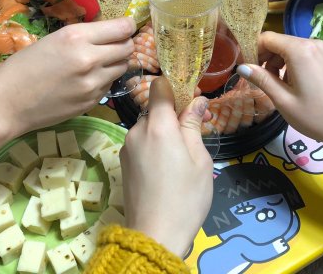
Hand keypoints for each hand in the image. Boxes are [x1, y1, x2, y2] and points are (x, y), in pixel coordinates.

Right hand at [0, 17, 135, 137]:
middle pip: (128, 47)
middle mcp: (90, 59)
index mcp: (76, 37)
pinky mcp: (93, 101)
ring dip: (116, 62)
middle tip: (114, 44)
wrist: (7, 105)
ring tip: (99, 63)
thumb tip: (110, 32)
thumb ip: (84, 36)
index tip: (127, 25)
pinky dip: (105, 80)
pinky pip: (110, 84)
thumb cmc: (23, 67)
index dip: (128, 25)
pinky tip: (87, 80)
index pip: (122, 27)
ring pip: (123, 67)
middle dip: (124, 43)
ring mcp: (93, 83)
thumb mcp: (53, 40)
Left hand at [121, 77, 212, 256]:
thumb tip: (197, 100)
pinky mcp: (123, 161)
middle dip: (175, 112)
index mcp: (158, 125)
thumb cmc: (186, 195)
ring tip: (183, 151)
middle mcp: (137, 130)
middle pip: (156, 108)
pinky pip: (141, 141)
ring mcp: (127, 146)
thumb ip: (193, 125)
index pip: (160, 87)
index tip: (193, 100)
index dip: (177, 88)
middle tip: (197, 127)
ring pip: (149, 125)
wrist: (155, 235)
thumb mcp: (198, 159)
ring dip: (165, 129)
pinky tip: (167, 164)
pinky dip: (154, 143)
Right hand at [236, 31, 322, 146]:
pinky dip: (292, 64)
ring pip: (290, 47)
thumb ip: (261, 79)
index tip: (248, 69)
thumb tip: (242, 67)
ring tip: (277, 85)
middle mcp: (311, 43)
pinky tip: (293, 84)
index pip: (267, 38)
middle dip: (265, 58)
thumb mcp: (283, 100)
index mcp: (299, 50)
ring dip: (278, 62)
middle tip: (261, 81)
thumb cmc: (315, 116)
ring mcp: (322, 49)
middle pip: (278, 42)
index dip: (253, 51)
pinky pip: (303, 53)